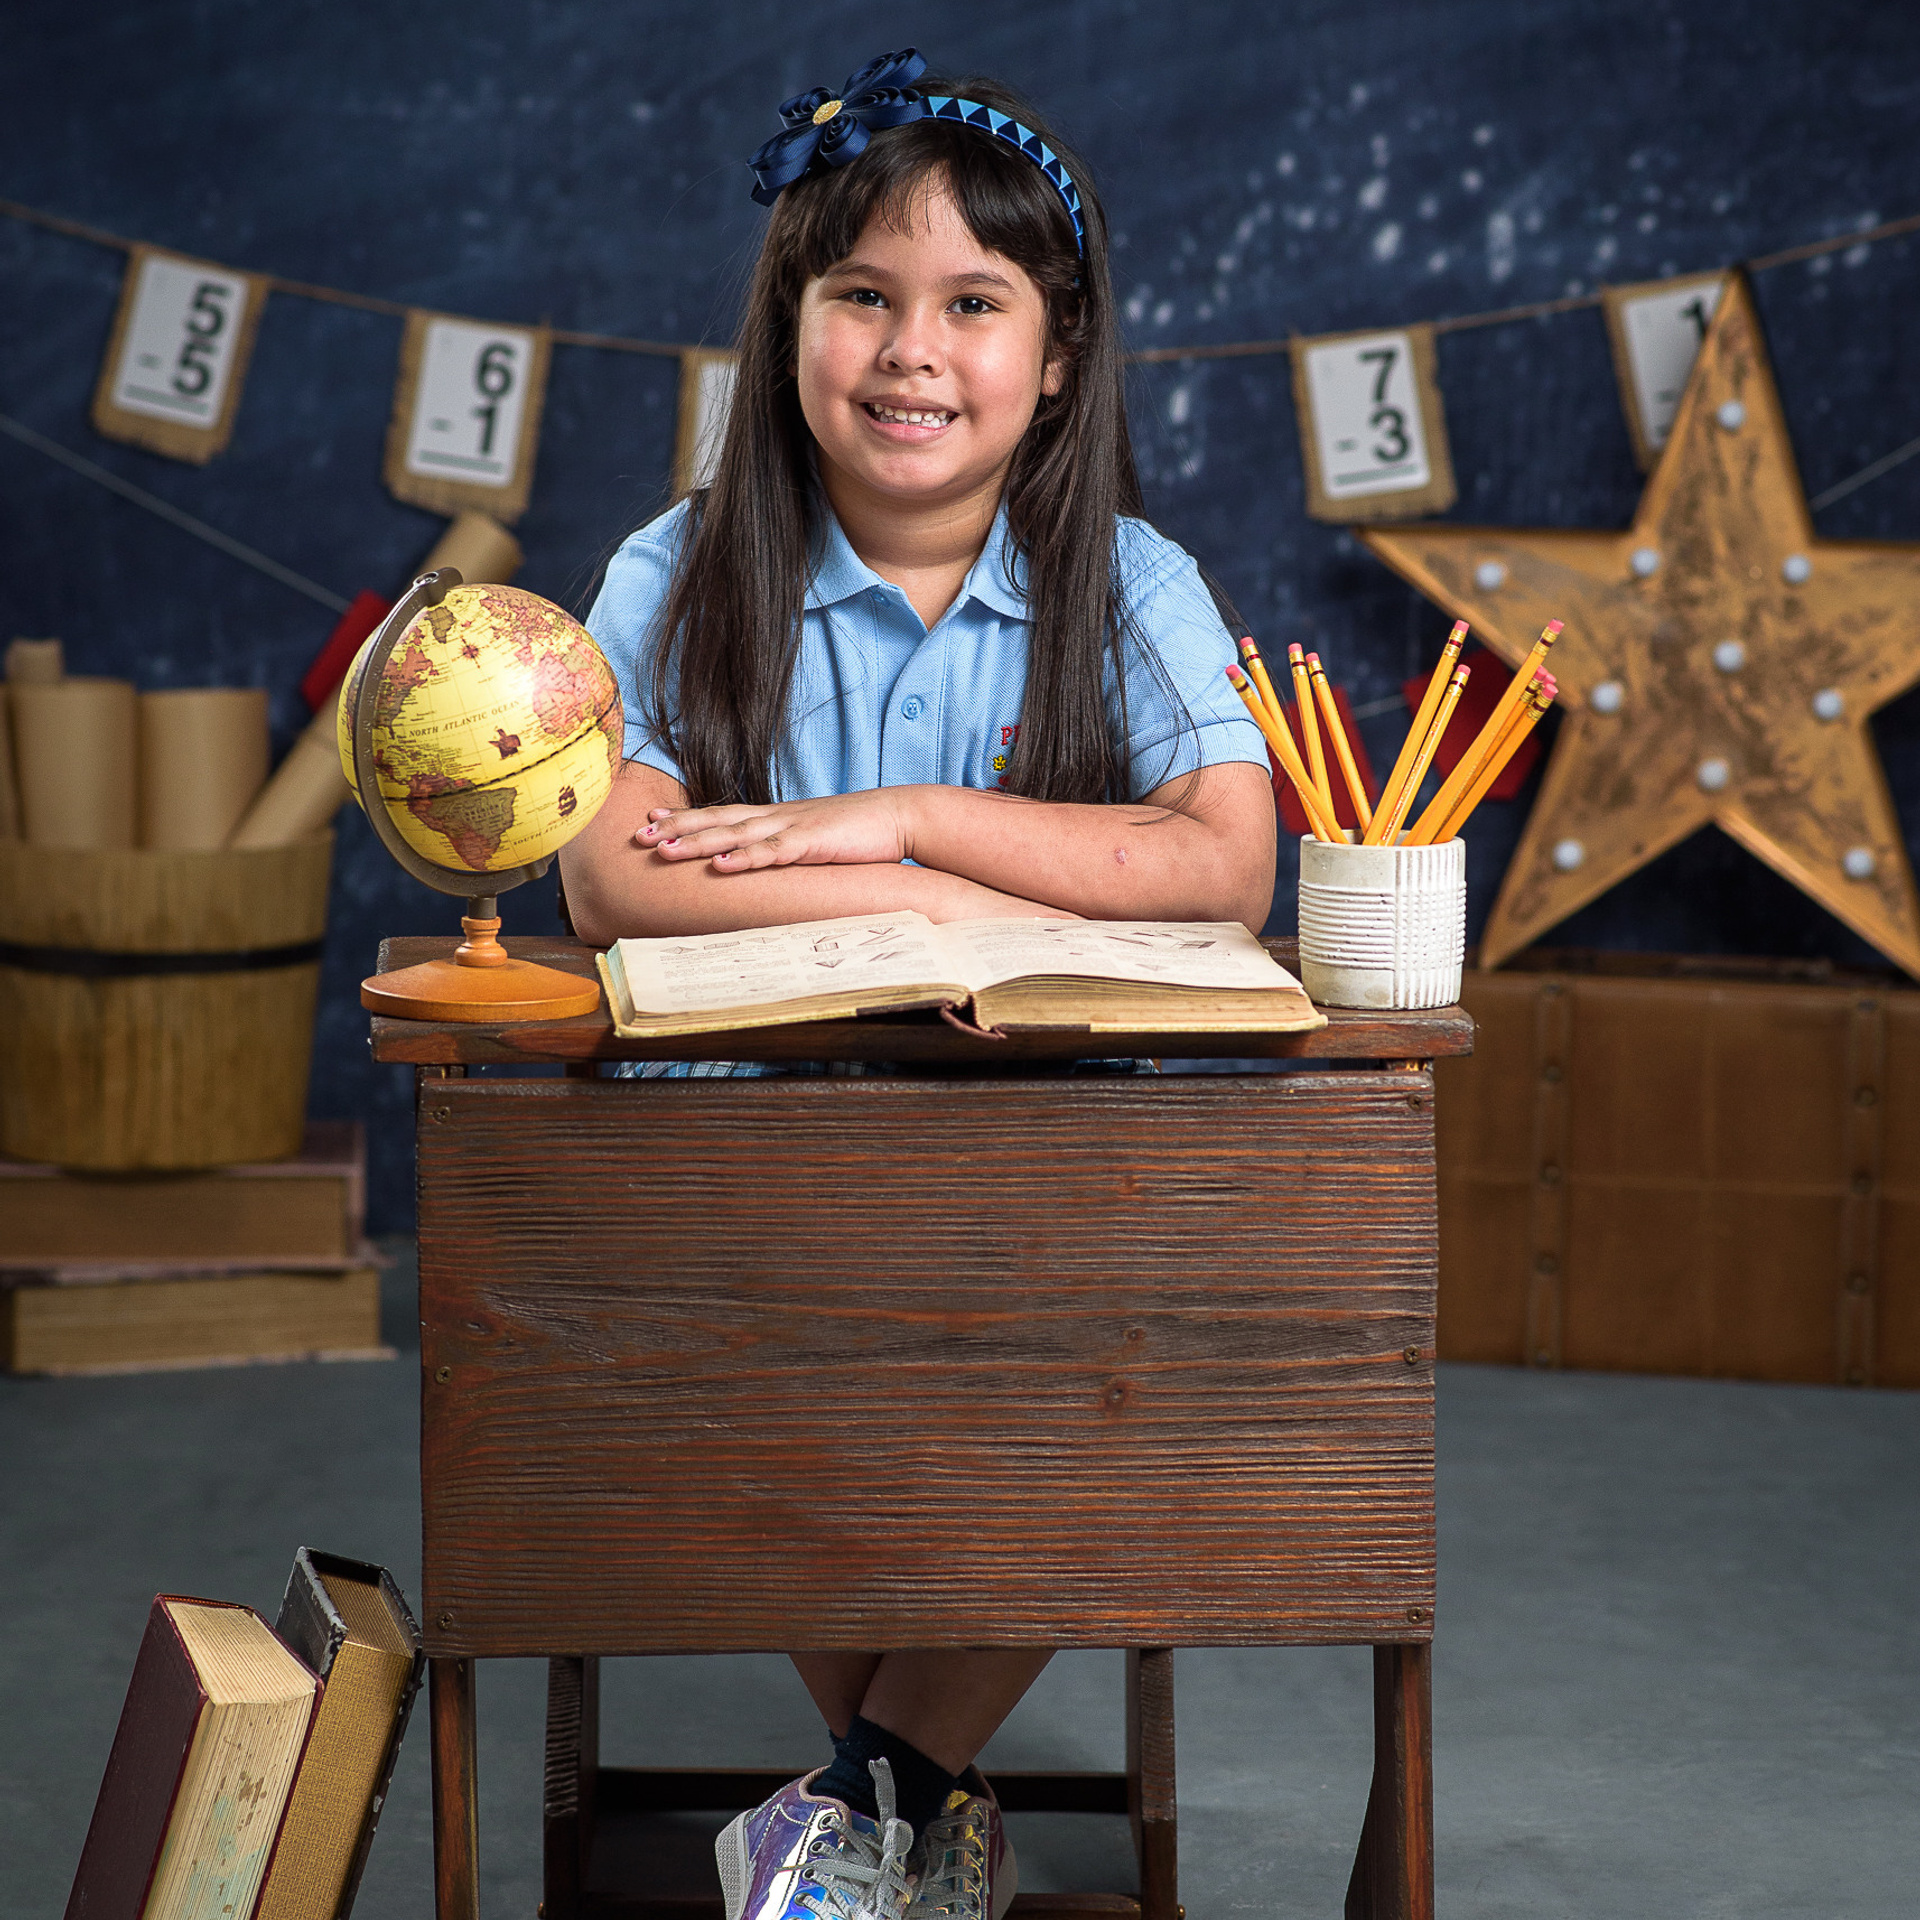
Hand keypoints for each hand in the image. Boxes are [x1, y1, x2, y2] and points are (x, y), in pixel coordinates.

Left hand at [636, 787, 920, 870]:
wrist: (902, 816)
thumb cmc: (861, 833)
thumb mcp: (816, 841)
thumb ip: (789, 850)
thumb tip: (767, 866)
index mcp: (778, 816)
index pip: (723, 813)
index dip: (687, 817)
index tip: (652, 819)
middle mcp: (777, 817)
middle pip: (718, 819)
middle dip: (677, 828)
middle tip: (639, 835)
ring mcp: (793, 827)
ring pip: (736, 834)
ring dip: (698, 842)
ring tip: (664, 850)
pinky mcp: (813, 843)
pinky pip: (773, 852)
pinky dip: (745, 858)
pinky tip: (721, 865)